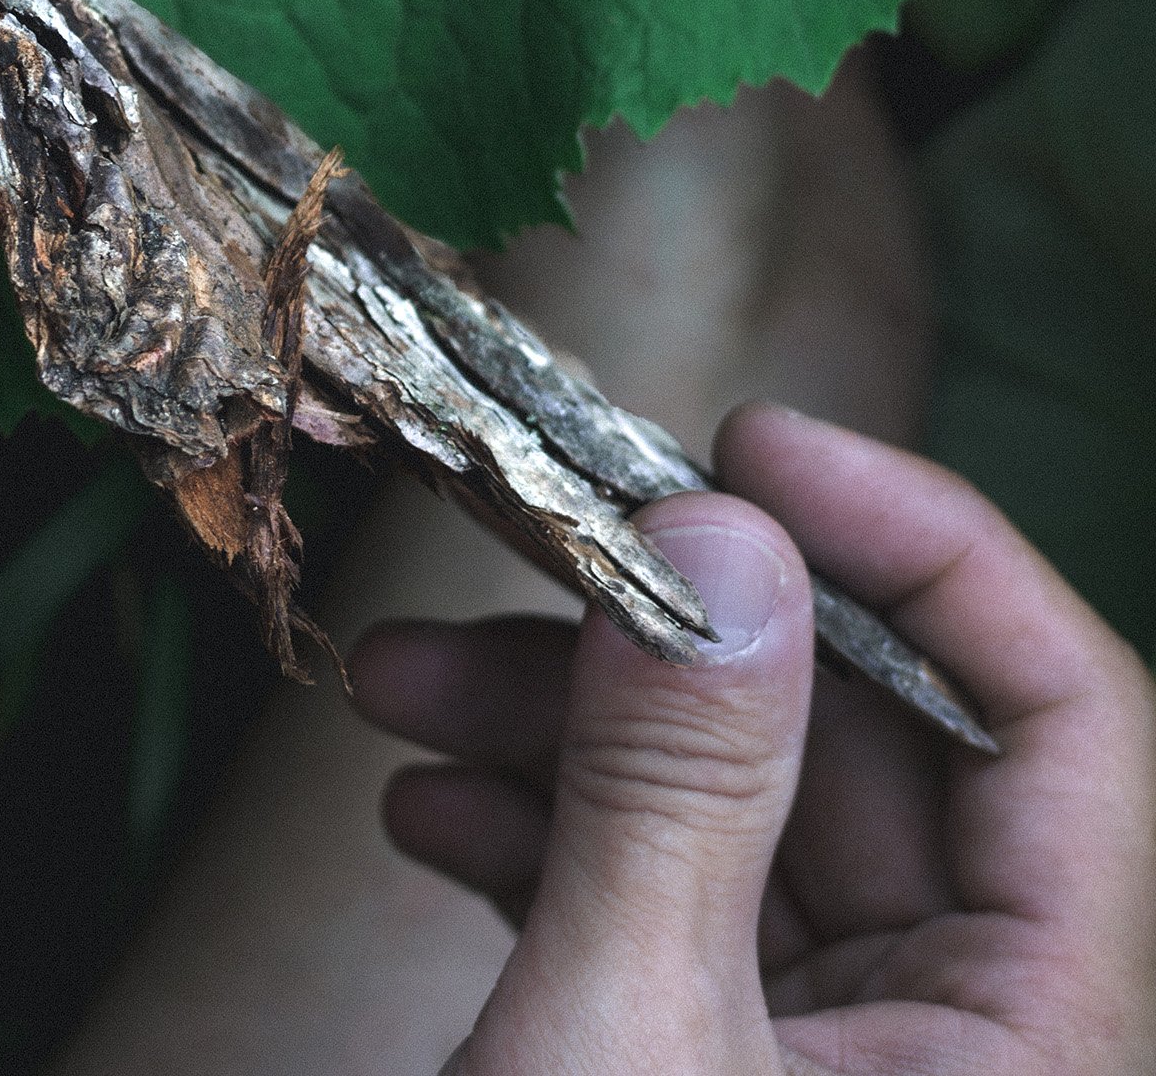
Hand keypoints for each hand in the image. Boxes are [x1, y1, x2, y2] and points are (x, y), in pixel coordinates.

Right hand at [348, 403, 1155, 1073]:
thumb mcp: (628, 1035)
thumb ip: (676, 789)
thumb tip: (714, 540)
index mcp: (1032, 1041)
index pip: (1061, 720)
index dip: (922, 548)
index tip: (750, 447)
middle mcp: (957, 1034)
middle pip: (849, 744)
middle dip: (657, 636)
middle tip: (527, 539)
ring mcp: (827, 1050)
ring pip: (725, 806)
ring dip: (553, 727)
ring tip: (400, 687)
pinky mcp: (706, 1066)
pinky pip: (647, 899)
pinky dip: (533, 837)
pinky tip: (427, 809)